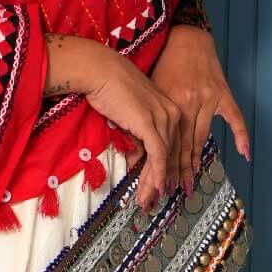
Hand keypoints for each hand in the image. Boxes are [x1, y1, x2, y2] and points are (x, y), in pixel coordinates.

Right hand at [79, 42, 183, 212]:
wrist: (99, 69)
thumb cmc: (108, 87)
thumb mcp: (128, 115)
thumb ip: (136, 136)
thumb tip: (135, 160)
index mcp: (169, 109)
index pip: (171, 144)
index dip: (165, 169)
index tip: (159, 187)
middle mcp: (172, 113)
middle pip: (170, 154)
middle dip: (160, 180)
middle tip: (152, 201)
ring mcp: (163, 117)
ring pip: (164, 157)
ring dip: (154, 182)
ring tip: (146, 201)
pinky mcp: (150, 123)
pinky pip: (158, 154)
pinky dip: (155, 173)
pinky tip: (153, 189)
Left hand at [125, 24, 249, 195]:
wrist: (185, 37)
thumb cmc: (164, 63)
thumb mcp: (152, 89)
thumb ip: (150, 115)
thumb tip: (141, 145)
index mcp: (168, 104)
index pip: (165, 141)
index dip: (162, 164)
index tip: (159, 183)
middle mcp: (188, 103)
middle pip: (182, 144)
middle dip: (178, 170)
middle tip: (176, 191)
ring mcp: (207, 99)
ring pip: (201, 137)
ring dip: (196, 161)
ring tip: (192, 180)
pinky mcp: (222, 92)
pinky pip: (235, 117)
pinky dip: (241, 135)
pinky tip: (245, 154)